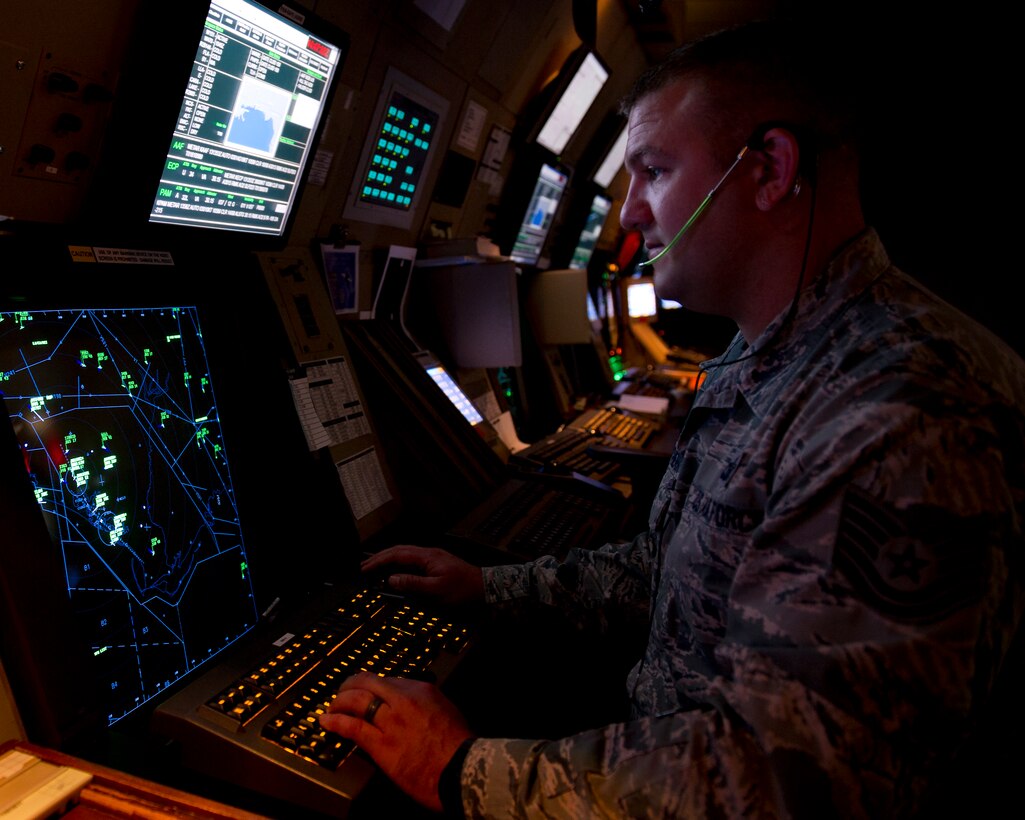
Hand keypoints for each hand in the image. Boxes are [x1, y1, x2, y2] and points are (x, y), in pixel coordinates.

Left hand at [320, 672, 472, 811]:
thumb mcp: (447, 712)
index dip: (372, 686)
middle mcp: (404, 700)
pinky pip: (352, 727)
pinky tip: (326, 721)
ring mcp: (391, 721)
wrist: (462, 769)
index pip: (388, 680)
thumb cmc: (460, 746)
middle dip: (351, 686)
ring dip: (340, 701)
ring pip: (356, 701)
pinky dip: (336, 722)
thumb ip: (427, 705)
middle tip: (342, 692)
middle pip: (367, 683)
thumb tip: (416, 708)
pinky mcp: (382, 744)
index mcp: (422, 690)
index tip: (367, 691)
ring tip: (332, 706)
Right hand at [363, 544, 484, 606]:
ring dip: (389, 562)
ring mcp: (433, 560)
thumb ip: (412, 584)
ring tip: (375, 570)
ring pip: (405, 557)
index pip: (397, 554)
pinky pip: (413, 565)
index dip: (379, 561)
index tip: (364, 568)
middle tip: (364, 568)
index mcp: (427, 556)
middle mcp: (428, 555)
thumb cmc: (464, 590)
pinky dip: (400, 568)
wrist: (486, 591)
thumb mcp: (437, 590)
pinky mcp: (436, 568)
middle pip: (399, 552)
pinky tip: (396, 576)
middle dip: (380, 559)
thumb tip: (391, 579)